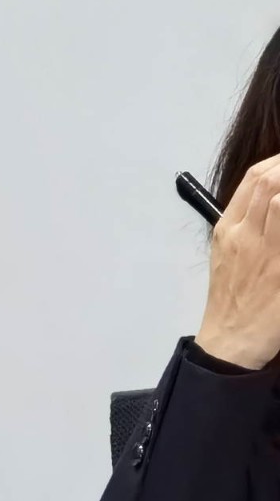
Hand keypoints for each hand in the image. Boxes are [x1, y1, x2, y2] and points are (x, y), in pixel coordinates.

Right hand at [197, 153, 279, 368]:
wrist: (231, 339)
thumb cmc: (232, 299)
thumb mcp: (226, 256)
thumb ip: (245, 228)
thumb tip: (271, 204)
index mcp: (228, 230)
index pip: (252, 180)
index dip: (278, 161)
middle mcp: (244, 236)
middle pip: (269, 182)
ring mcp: (264, 251)